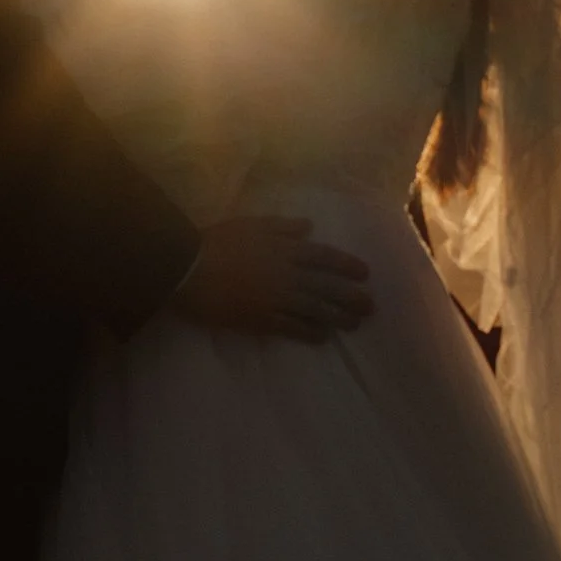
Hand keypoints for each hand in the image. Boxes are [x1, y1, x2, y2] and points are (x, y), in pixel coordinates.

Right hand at [174, 217, 373, 342]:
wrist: (189, 269)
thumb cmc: (217, 242)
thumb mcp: (251, 224)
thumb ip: (282, 226)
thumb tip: (310, 226)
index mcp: (284, 249)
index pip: (323, 257)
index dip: (346, 265)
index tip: (365, 273)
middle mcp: (286, 275)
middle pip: (326, 287)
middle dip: (350, 296)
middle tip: (371, 306)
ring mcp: (275, 300)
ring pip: (315, 310)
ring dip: (337, 317)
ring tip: (354, 324)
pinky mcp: (262, 320)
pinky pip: (292, 328)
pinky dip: (310, 332)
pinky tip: (323, 337)